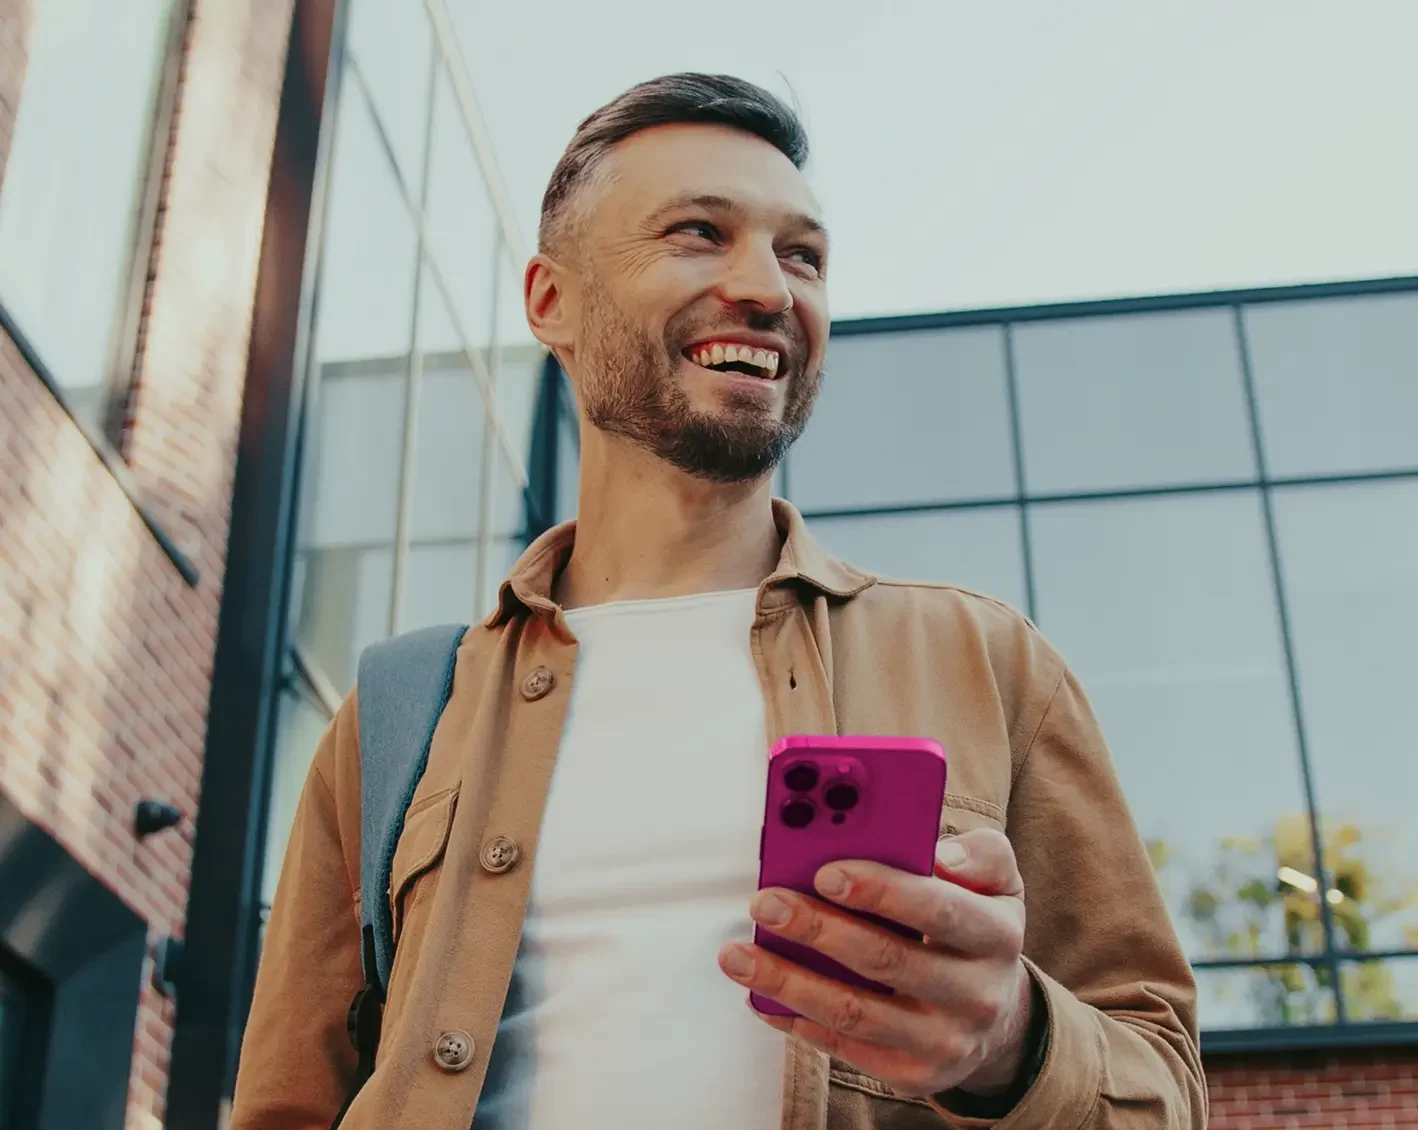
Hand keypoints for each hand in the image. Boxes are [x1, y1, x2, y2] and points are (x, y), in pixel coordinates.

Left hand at [717, 828, 1034, 1099]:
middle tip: (765, 903)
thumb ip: (979, 855)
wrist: (998, 1017)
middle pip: (885, 961)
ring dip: (787, 982)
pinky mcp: (912, 1074)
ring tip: (738, 955)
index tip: (825, 872)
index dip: (880, 890)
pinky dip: (794, 1020)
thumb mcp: (999, 883)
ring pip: (854, 1012)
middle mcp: (976, 994)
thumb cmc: (976, 929)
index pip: (938, 909)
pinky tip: (758, 995)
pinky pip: (843, 1047)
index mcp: (996, 935)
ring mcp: (944, 1041)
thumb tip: (940, 853)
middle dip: (817, 929)